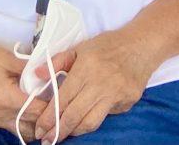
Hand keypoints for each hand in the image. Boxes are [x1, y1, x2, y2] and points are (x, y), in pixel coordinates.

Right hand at [0, 36, 41, 135]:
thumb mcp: (6, 57)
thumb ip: (28, 68)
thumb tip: (45, 71)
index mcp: (6, 100)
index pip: (36, 113)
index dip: (51, 107)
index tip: (60, 98)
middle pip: (27, 128)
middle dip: (41, 119)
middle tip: (51, 104)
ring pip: (13, 129)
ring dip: (26, 121)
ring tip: (35, 104)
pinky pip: (0, 124)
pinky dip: (11, 118)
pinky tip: (14, 102)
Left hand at [32, 31, 154, 142]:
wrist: (142, 44)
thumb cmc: (109, 45)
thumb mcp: (82, 47)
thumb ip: (58, 61)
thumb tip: (36, 74)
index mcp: (86, 68)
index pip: (61, 100)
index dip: (48, 118)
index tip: (39, 129)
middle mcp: (100, 83)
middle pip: (74, 116)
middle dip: (57, 132)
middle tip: (47, 140)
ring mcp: (115, 94)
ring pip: (90, 122)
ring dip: (75, 132)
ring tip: (65, 135)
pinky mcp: (127, 101)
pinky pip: (106, 116)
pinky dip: (94, 120)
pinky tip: (86, 121)